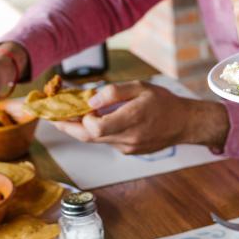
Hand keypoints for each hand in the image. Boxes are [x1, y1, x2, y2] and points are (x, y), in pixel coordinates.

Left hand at [52, 81, 229, 153]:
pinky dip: (99, 131)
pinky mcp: (129, 151)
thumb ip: (114, 92)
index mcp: (132, 119)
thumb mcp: (141, 87)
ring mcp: (128, 148)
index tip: (79, 105)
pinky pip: (107, 141)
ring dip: (83, 128)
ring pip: (96, 140)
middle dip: (68, 126)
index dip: (81, 118)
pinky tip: (99, 120)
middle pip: (88, 137)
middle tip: (53, 116)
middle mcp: (128, 138)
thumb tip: (90, 101)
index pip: (94, 127)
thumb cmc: (164, 102)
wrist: (185, 123)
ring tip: (73, 114)